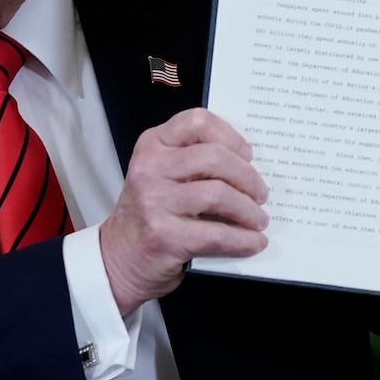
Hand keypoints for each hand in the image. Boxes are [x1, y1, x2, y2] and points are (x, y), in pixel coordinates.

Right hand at [98, 108, 268, 314]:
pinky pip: (216, 234)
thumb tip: (250, 167)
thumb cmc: (151, 214)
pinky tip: (254, 242)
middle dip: (248, 177)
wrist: (119, 258)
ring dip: (249, 210)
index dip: (230, 136)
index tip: (247, 154)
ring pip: (219, 195)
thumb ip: (194, 162)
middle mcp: (149, 168)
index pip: (197, 122)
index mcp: (153, 145)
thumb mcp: (162, 175)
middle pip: (215, 158)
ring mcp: (154, 202)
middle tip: (261, 193)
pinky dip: (243, 240)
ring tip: (259, 219)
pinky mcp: (164, 236)